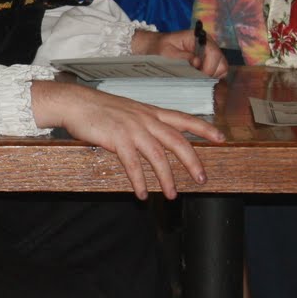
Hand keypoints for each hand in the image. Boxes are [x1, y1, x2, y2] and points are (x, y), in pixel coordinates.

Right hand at [31, 81, 222, 199]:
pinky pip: (133, 165)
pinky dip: (140, 181)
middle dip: (193, 161)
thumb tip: (155, 139)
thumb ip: (143, 122)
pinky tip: (142, 194)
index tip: (221, 138)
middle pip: (177, 141)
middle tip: (202, 179)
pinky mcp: (117, 139)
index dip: (204, 128)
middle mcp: (146, 119)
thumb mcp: (127, 111)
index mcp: (150, 112)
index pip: (184, 119)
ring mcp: (132, 129)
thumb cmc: (98, 108)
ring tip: (171, 195)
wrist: (75, 102)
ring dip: (167, 178)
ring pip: (158, 156)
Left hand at [132, 28, 228, 77]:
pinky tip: (198, 80)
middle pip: (221, 63)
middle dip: (210, 74)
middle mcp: (208, 44)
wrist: (154, 47)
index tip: (198, 77)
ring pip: (221, 69)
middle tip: (196, 81)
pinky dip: (210, 79)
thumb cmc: (159, 48)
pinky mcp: (208, 62)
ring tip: (195, 80)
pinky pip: (216, 73)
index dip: (209, 68)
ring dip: (210, 77)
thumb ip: (181, 57)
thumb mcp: (165, 52)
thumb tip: (197, 62)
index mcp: (199, 37)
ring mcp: (210, 54)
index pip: (214, 53)